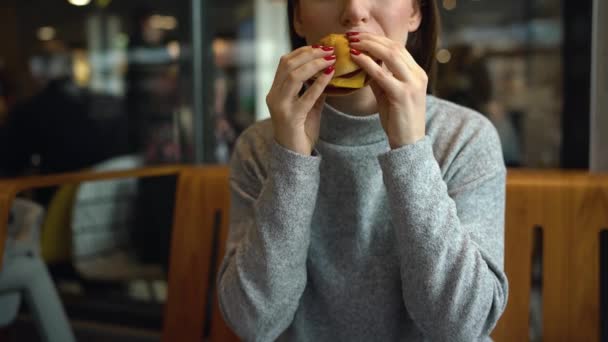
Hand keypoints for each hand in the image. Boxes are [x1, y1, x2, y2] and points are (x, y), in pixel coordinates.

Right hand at [266, 45, 336, 154]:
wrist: (293, 157)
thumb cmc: (301, 133)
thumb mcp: (308, 108)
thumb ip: (314, 92)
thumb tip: (328, 75)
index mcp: (275, 91)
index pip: (284, 63)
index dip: (302, 52)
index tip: (320, 46)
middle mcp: (274, 96)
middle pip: (288, 65)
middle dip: (309, 54)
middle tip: (329, 49)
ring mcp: (280, 106)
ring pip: (294, 76)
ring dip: (314, 64)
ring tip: (331, 59)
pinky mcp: (290, 117)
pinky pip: (306, 96)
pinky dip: (319, 83)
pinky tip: (330, 75)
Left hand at [348, 32, 426, 147]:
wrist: (409, 143)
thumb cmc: (398, 120)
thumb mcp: (389, 94)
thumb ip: (380, 78)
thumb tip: (364, 64)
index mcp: (417, 73)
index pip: (398, 48)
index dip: (378, 39)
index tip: (361, 37)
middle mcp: (418, 75)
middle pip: (394, 47)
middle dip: (372, 39)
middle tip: (353, 36)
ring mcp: (412, 84)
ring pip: (390, 55)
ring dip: (369, 46)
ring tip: (352, 43)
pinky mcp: (402, 95)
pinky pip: (382, 74)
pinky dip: (367, 63)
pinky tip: (355, 58)